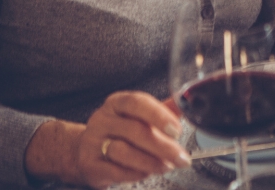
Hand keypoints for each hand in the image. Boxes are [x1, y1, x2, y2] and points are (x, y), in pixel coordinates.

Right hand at [26, 92, 187, 187]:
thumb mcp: (140, 116)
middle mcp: (102, 119)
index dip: (159, 116)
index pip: (137, 103)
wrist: (85, 150)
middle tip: (181, 157)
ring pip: (124, 152)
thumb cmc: (121, 130)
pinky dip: (136, 173)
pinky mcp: (89, 164)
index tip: (177, 130)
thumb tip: (189, 104)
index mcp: (117, 102)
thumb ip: (164, 110)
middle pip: (134, 131)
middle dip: (163, 147)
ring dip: (151, 162)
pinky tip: (147, 172)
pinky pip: (116, 171)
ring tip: (167, 166)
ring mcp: (92, 142)